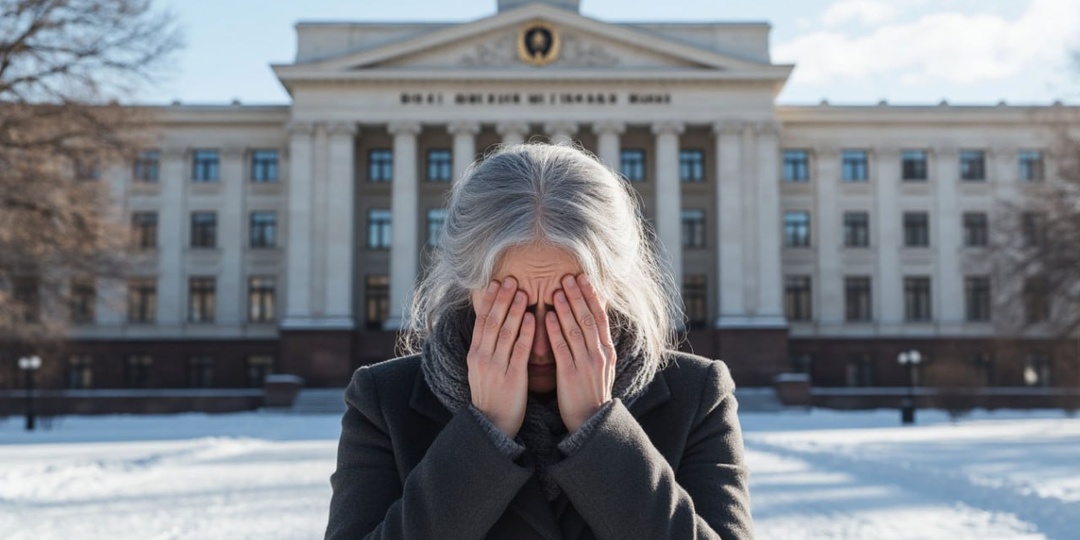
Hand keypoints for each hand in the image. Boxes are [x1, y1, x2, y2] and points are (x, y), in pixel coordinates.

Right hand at [467, 277, 533, 437]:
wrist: (492, 425)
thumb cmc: (491, 395)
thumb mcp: (482, 369)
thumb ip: (487, 348)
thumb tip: (493, 325)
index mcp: (475, 354)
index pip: (481, 321)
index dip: (488, 301)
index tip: (494, 282)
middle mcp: (483, 357)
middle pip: (492, 322)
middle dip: (501, 299)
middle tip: (510, 279)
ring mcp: (496, 367)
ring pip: (505, 333)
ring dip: (514, 310)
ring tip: (522, 292)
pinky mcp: (512, 377)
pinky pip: (519, 351)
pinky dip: (525, 333)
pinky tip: (531, 318)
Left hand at [547, 274, 616, 433]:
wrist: (590, 420)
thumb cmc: (591, 391)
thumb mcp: (601, 365)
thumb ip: (596, 343)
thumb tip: (590, 320)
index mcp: (607, 350)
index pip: (600, 317)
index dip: (591, 296)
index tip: (584, 278)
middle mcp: (599, 354)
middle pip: (588, 319)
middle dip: (578, 296)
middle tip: (568, 277)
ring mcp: (586, 364)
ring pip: (575, 330)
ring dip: (566, 308)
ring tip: (556, 291)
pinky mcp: (570, 374)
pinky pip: (562, 348)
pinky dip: (555, 330)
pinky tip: (547, 316)